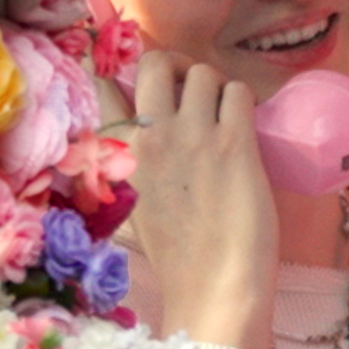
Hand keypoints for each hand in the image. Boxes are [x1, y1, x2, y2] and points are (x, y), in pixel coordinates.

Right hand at [117, 50, 276, 348]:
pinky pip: (238, 91)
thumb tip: (138, 135)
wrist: (214, 287)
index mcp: (119, 154)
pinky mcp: (236, 142)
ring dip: (214, 87)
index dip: (124, 78)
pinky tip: (243, 125)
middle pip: (155, 62)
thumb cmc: (175, 256)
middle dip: (175, 67)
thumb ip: (129, 164)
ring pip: (202, 72)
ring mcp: (194, 135)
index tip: (143, 87)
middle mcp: (151, 135)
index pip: (105, 87)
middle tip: (189, 87)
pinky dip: (242, 101)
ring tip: (222, 113)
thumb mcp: (132, 205)